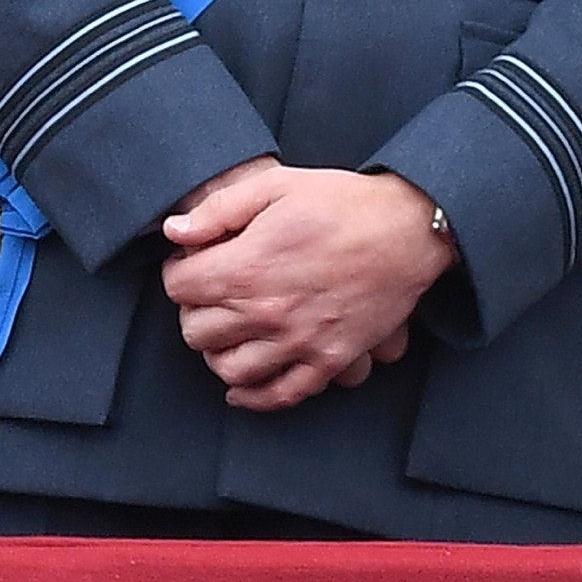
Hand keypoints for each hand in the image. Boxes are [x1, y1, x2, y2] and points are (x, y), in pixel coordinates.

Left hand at [160, 160, 452, 412]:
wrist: (407, 231)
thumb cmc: (341, 203)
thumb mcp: (274, 185)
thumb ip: (217, 210)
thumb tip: (174, 232)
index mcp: (247, 267)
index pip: (180, 288)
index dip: (179, 272)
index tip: (192, 263)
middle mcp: (267, 312)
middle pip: (196, 331)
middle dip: (193, 310)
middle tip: (207, 295)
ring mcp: (298, 343)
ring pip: (228, 369)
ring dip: (216, 352)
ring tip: (224, 332)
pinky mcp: (328, 362)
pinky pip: (279, 395)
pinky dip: (252, 396)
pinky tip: (241, 385)